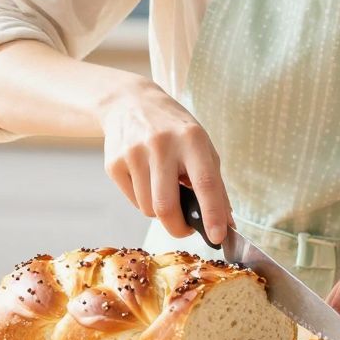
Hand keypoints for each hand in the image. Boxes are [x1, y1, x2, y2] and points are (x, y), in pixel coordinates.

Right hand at [99, 79, 231, 243]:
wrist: (129, 103)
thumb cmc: (174, 129)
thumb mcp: (202, 146)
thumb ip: (215, 185)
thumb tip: (226, 223)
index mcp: (191, 139)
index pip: (204, 182)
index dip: (212, 213)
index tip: (218, 237)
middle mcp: (161, 145)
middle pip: (166, 206)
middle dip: (178, 228)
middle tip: (186, 229)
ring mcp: (133, 154)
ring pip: (148, 209)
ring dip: (160, 210)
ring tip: (164, 187)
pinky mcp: (113, 164)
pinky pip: (133, 201)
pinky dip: (143, 200)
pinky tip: (146, 178)